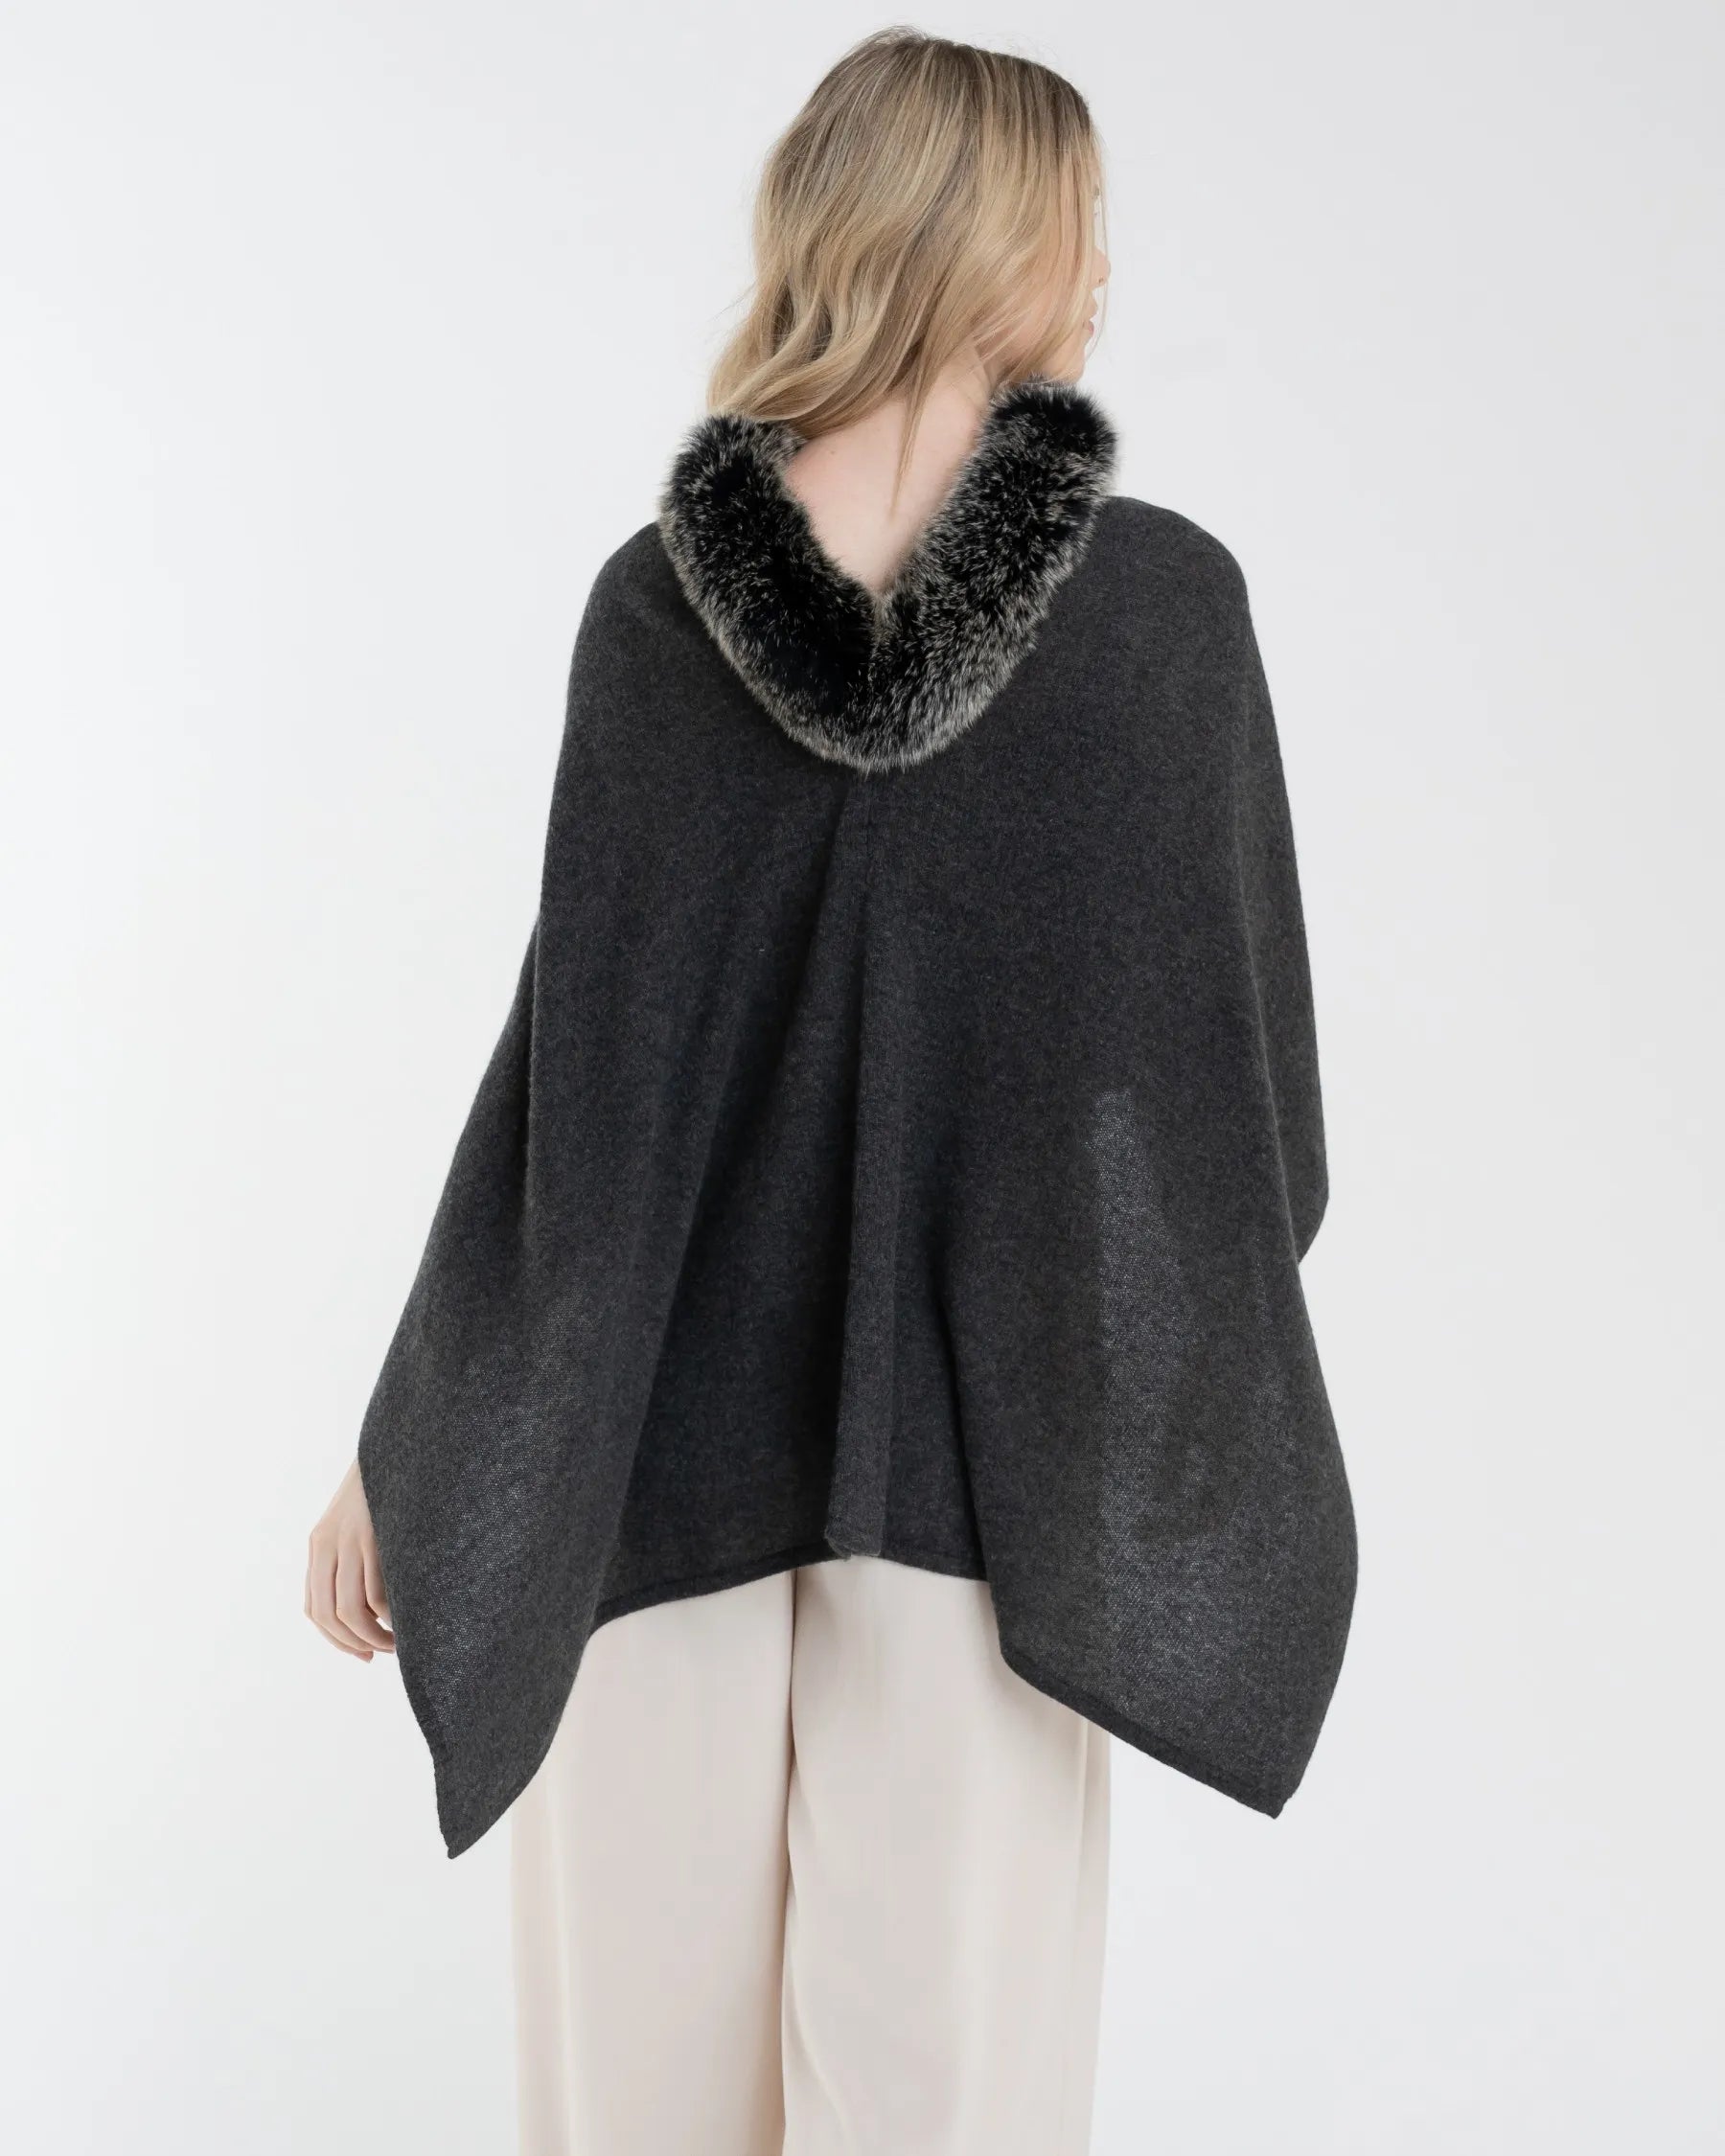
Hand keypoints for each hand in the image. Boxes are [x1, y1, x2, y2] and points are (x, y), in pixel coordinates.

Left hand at [305, 1457, 394, 1659]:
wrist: (396, 1445)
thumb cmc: (387, 1489)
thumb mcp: (360, 1523)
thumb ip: (355, 1557)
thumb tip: (371, 1608)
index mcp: (319, 1546)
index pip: (315, 1610)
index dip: (336, 1640)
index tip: (362, 1653)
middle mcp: (326, 1546)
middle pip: (329, 1616)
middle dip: (354, 1644)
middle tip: (380, 1654)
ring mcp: (348, 1542)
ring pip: (350, 1610)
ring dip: (373, 1637)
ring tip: (396, 1643)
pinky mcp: (373, 1538)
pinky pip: (375, 1592)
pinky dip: (389, 1616)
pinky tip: (406, 1619)